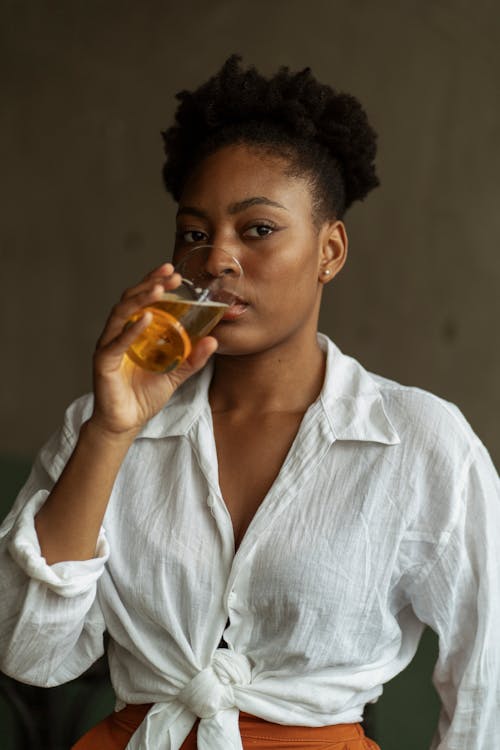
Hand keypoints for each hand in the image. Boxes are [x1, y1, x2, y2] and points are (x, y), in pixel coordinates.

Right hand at [89, 263, 217, 437]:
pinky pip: (116, 343)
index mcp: (134, 331)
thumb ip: (193, 358)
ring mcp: (109, 345)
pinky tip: (146, 319)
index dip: (155, 283)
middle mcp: (119, 333)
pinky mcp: (103, 362)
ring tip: (159, 290)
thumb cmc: (144, 396)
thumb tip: (213, 340)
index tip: (173, 273)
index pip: (143, 300)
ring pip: (121, 314)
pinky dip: (131, 330)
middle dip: (150, 284)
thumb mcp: (176, 374)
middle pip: (131, 299)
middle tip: (169, 275)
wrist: (126, 423)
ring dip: (140, 299)